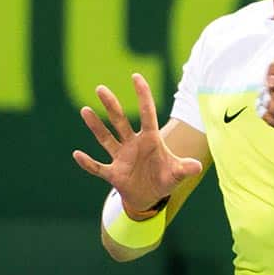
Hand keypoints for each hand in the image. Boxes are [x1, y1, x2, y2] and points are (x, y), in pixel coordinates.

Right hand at [72, 74, 202, 215]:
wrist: (150, 198)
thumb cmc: (164, 179)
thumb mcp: (176, 174)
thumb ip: (185, 168)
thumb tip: (197, 166)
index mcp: (151, 140)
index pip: (147, 113)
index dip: (143, 95)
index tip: (136, 76)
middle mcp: (134, 144)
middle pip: (121, 121)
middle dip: (111, 105)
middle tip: (100, 88)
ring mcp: (121, 158)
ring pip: (106, 139)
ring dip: (96, 126)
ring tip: (85, 110)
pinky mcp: (113, 174)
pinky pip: (98, 167)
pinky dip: (88, 163)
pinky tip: (77, 154)